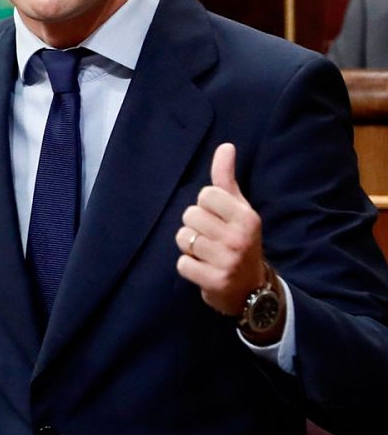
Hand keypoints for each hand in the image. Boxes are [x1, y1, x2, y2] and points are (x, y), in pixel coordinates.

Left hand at [175, 143, 270, 317]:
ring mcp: (228, 260)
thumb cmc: (239, 239)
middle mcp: (240, 237)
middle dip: (195, 226)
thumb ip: (226, 178)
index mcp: (247, 216)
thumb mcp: (238, 208)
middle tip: (212, 238)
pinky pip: (182, 264)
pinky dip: (188, 266)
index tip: (218, 219)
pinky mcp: (215, 280)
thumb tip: (225, 146)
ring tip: (207, 253)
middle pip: (190, 215)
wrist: (252, 287)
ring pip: (183, 238)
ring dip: (189, 247)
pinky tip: (204, 269)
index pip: (205, 194)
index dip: (205, 206)